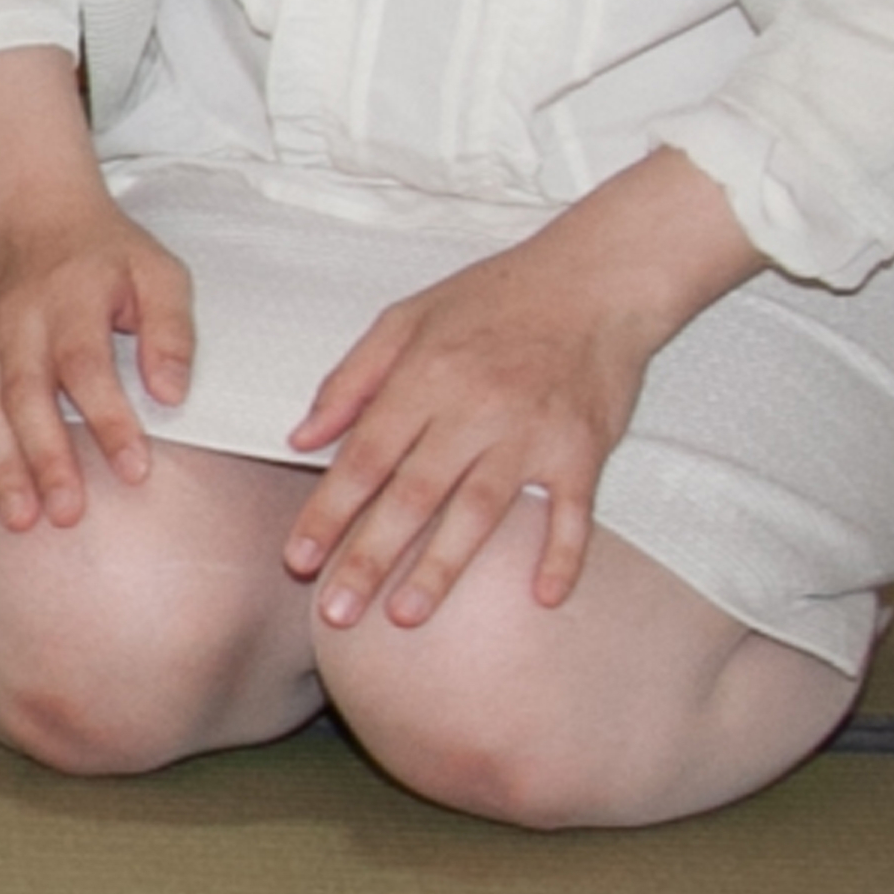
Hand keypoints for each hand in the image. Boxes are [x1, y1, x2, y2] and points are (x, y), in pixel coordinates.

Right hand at [0, 47, 199, 532]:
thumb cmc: (101, 251)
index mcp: (70, 302)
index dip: (109, 419)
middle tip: (68, 511)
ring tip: (20, 519)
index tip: (134, 466)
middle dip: (46, 459)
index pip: (87, 367)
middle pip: (28, 399)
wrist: (31, 216)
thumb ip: (171, 331)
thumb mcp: (157, 272)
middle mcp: (20, 327)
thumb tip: (172, 392)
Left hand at [285, 151, 760, 627]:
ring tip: (406, 615)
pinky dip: (561, 555)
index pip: (364, 458)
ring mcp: (531, 432)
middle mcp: (473, 408)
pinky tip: (542, 597)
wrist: (596, 278)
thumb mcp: (405, 319)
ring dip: (441, 567)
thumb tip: (300, 437)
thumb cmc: (494, 298)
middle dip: (369, 557)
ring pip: (479, 511)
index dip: (329, 512)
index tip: (298, 560)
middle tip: (336, 612)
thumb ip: (350, 380)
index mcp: (423, 377)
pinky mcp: (583, 448)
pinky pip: (571, 512)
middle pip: (412, 495)